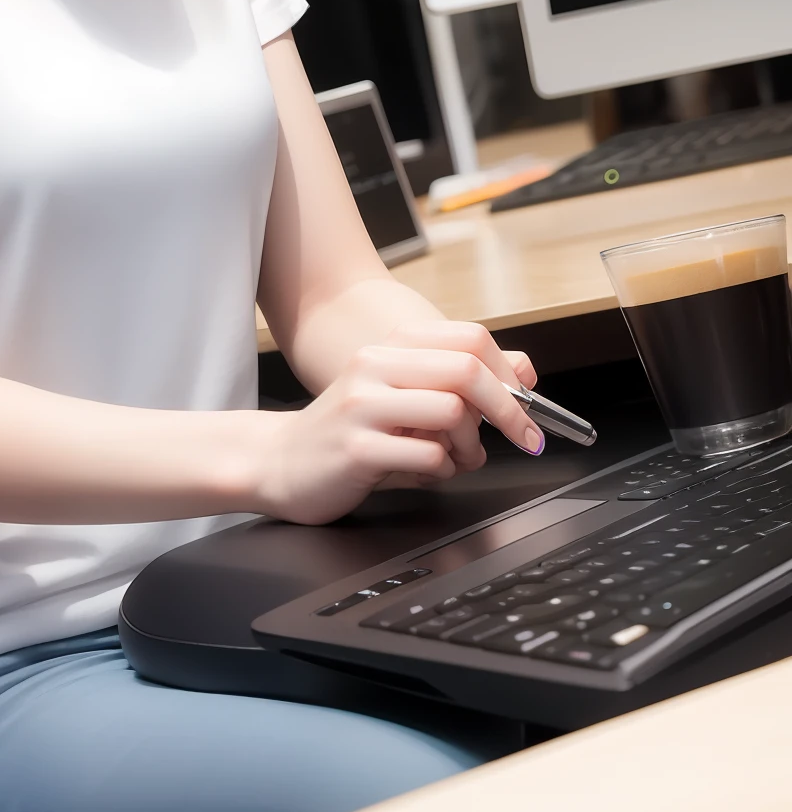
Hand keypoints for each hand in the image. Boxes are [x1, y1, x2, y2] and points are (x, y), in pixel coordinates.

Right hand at [254, 322, 541, 525]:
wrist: (282, 461)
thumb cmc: (351, 430)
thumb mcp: (406, 393)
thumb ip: (460, 379)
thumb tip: (524, 369)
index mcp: (392, 345)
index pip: (471, 338)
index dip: (511, 373)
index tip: (529, 405)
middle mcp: (376, 364)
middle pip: (468, 371)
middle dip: (509, 411)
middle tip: (524, 439)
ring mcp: (363, 404)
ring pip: (452, 413)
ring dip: (469, 447)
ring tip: (454, 459)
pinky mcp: (356, 447)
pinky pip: (428, 457)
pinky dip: (442, 471)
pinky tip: (425, 473)